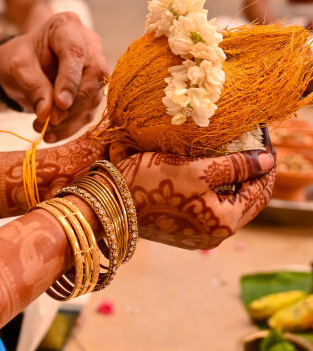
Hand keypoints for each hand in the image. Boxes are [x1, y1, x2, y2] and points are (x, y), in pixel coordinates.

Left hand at [0, 12, 108, 142]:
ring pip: (94, 96)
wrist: (20, 65)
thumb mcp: (16, 67)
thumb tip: (48, 115)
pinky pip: (88, 111)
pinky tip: (51, 136)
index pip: (75, 53)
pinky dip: (70, 127)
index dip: (70, 80)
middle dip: (73, 103)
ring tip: (43, 130)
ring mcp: (93, 67)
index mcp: (67, 27)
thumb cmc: (17, 57)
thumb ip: (33, 87)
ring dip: (70, 119)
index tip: (60, 105)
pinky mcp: (93, 90)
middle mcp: (88, 44)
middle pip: (94, 75)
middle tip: (50, 122)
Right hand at [117, 148, 275, 249]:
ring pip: (228, 206)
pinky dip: (215, 192)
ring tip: (232, 157)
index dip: (265, 164)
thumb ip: (235, 165)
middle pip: (247, 201)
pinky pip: (209, 210)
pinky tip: (209, 175)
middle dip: (253, 174)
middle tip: (252, 147)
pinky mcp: (181, 232)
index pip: (260, 191)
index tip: (264, 140)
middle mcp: (214, 236)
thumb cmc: (150, 183)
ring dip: (234, 183)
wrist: (109, 203)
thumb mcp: (195, 168)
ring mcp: (197, 237)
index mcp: (223, 222)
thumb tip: (268, 160)